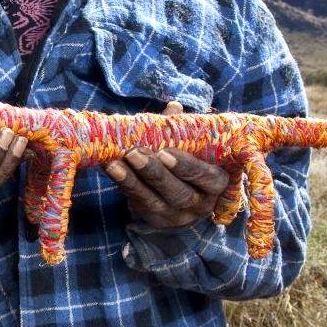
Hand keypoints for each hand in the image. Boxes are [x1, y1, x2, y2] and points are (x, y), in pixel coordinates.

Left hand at [107, 100, 230, 229]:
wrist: (180, 195)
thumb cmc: (189, 162)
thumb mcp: (192, 146)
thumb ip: (183, 129)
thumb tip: (173, 107)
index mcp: (216, 182)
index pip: (206, 177)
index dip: (186, 166)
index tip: (165, 152)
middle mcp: (199, 204)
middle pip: (178, 192)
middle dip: (155, 173)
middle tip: (135, 154)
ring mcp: (176, 216)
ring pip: (154, 201)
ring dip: (132, 181)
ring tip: (115, 163)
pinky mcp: (154, 219)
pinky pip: (138, 203)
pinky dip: (123, 185)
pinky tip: (110, 168)